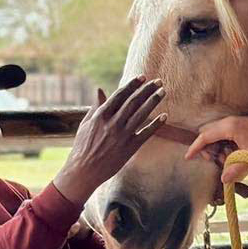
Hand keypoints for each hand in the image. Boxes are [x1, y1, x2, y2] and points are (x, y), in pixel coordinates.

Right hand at [55, 76, 166, 204]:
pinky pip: (146, 133)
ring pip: (141, 114)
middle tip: (158, 81)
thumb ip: (96, 106)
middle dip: (147, 90)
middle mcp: (113, 123)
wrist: (84, 171)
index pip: (120, 95)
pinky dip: (156, 124)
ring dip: (153, 101)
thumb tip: (99, 90)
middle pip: (134, 101)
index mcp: (101, 115)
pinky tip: (164, 116)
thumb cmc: (83, 147)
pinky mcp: (130, 147)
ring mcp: (122, 135)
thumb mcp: (86, 124)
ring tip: (163, 92)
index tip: (143, 77)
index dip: (133, 85)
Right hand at [185, 115, 247, 184]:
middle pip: (206, 134)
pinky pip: (222, 135)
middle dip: (207, 149)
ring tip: (229, 159)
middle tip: (218, 161)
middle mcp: (227, 122)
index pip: (205, 136)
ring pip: (214, 135)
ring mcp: (232, 123)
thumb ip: (237, 168)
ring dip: (217, 149)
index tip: (188, 157)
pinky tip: (234, 154)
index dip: (195, 147)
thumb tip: (223, 180)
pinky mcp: (237, 126)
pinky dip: (223, 146)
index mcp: (228, 127)